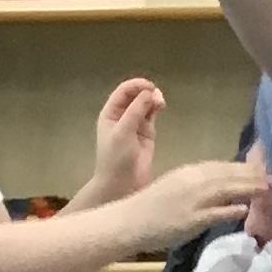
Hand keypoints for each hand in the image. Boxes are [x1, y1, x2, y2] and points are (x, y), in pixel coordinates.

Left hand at [91, 76, 161, 199]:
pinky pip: (151, 115)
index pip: (123, 92)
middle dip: (146, 92)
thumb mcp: (123, 132)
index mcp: (110, 114)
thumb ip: (136, 110)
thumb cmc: (116, 159)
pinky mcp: (146, 133)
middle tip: (156, 97)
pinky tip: (161, 106)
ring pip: (145, 104)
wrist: (122, 186)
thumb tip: (150, 92)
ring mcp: (135, 124)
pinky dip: (156, 108)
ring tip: (160, 103)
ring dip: (153, 99)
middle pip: (135, 95)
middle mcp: (122, 116)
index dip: (136, 85)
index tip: (149, 86)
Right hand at [127, 152, 261, 251]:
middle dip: (252, 175)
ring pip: (226, 189)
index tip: (260, 167)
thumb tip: (218, 188)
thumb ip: (196, 186)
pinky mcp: (192, 219)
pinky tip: (245, 209)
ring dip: (248, 188)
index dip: (243, 167)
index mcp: (190, 171)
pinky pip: (215, 213)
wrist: (130, 220)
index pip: (222, 166)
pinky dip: (231, 210)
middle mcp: (194, 181)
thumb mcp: (174, 187)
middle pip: (228, 174)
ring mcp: (194, 200)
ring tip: (267, 188)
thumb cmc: (150, 207)